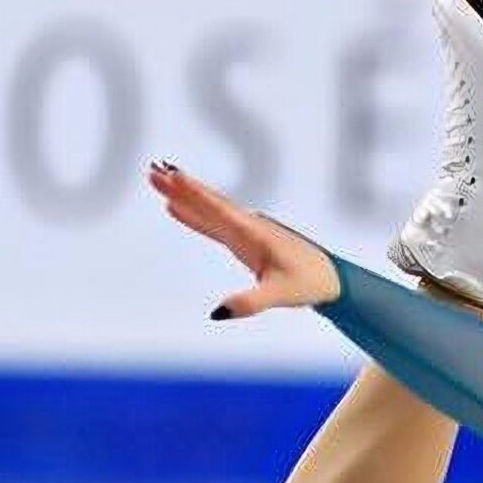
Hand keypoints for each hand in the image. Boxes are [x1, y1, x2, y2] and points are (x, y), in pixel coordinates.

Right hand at [147, 161, 341, 316]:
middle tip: (152, 171)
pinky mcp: (243, 241)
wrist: (329, 278)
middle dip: (181, 187)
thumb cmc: (309, 284)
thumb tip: (217, 312)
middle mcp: (248, 226)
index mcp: (255, 234)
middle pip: (209, 203)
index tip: (174, 176)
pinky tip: (174, 208)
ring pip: (208, 210)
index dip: (196, 194)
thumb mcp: (281, 295)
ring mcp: (245, 232)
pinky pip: (212, 224)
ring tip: (156, 180)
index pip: (220, 210)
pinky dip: (193, 215)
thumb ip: (250, 302)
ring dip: (183, 196)